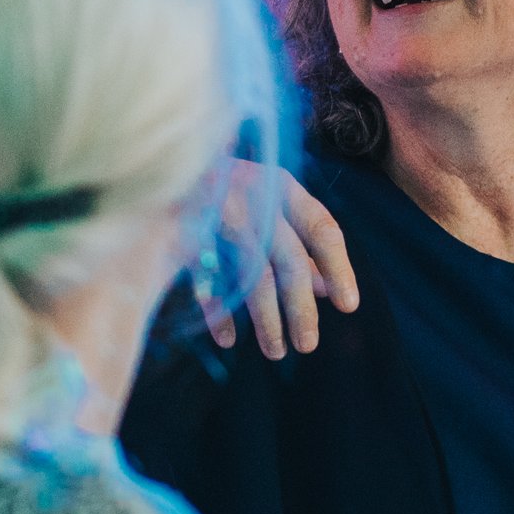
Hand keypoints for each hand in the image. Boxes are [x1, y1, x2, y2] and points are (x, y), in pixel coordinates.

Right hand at [200, 164, 360, 360]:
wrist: (165, 161)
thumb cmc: (223, 186)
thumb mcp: (265, 203)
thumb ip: (297, 240)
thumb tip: (323, 288)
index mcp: (280, 186)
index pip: (322, 228)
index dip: (339, 268)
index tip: (349, 306)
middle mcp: (255, 195)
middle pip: (289, 259)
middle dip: (300, 308)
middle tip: (308, 345)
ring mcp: (220, 211)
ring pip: (254, 275)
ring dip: (267, 319)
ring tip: (277, 351)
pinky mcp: (189, 228)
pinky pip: (210, 280)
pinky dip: (220, 311)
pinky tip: (228, 339)